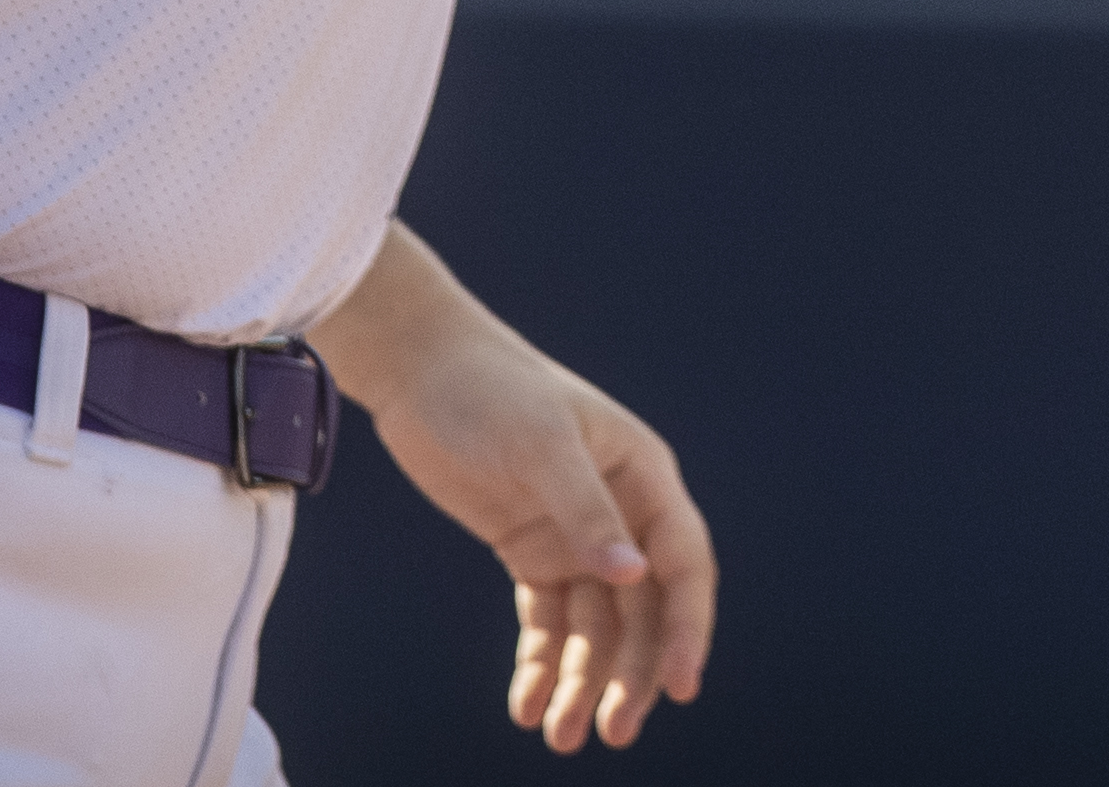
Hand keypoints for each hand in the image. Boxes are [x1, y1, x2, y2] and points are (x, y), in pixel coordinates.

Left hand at [306, 232, 714, 752]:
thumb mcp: (540, 446)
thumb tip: (635, 575)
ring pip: (594, 624)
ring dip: (582, 680)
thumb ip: (586, 512)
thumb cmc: (491, 393)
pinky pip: (547, 620)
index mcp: (643, 477)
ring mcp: (574, 534)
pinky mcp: (530, 550)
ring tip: (560, 735)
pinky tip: (526, 705)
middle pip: (641, 609)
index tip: (681, 687)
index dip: (688, 627)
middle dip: (629, 672)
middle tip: (611, 732)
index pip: (681, 564)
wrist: (421, 374)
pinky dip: (541, 663)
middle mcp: (620, 512)